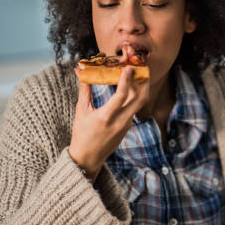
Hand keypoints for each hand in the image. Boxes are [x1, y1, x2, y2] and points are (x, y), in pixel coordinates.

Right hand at [68, 66, 148, 181]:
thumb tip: (80, 70)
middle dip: (144, 81)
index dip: (126, 80)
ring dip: (140, 87)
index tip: (128, 67)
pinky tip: (129, 86)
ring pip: (139, 102)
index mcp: (106, 117)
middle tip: (141, 67)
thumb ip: (84, 89)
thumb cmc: (82, 133)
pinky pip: (134, 108)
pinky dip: (133, 96)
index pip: (121, 96)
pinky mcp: (128, 126)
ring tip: (136, 73)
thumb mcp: (81, 111)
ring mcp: (127, 124)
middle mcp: (120, 121)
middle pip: (141, 98)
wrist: (88, 157)